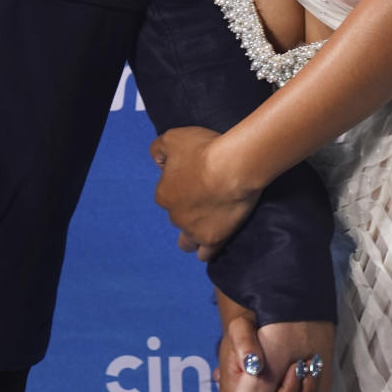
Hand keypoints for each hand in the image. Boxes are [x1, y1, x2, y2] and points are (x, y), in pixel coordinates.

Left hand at [150, 127, 260, 255]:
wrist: (233, 166)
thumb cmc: (203, 149)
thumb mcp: (173, 137)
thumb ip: (158, 149)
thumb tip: (158, 161)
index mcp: (163, 194)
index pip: (167, 193)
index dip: (180, 184)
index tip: (196, 176)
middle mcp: (174, 217)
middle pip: (178, 216)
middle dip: (187, 209)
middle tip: (206, 194)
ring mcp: (193, 231)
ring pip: (187, 242)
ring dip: (192, 235)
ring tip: (206, 223)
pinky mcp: (214, 240)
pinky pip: (205, 253)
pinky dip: (207, 248)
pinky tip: (213, 239)